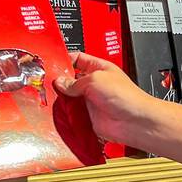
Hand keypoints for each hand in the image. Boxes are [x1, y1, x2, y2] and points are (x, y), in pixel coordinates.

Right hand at [54, 51, 168, 150]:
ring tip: (51, 96)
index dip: (65, 59)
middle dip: (60, 80)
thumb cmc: (126, 97)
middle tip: (48, 82)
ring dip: (61, 98)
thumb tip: (60, 82)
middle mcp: (94, 83)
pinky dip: (65, 113)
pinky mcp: (88, 115)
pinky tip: (59, 110)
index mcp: (99, 68)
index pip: (77, 59)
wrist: (133, 122)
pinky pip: (72, 113)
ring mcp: (90, 100)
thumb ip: (75, 81)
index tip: (52, 63)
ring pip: (69, 97)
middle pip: (70, 79)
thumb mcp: (95, 79)